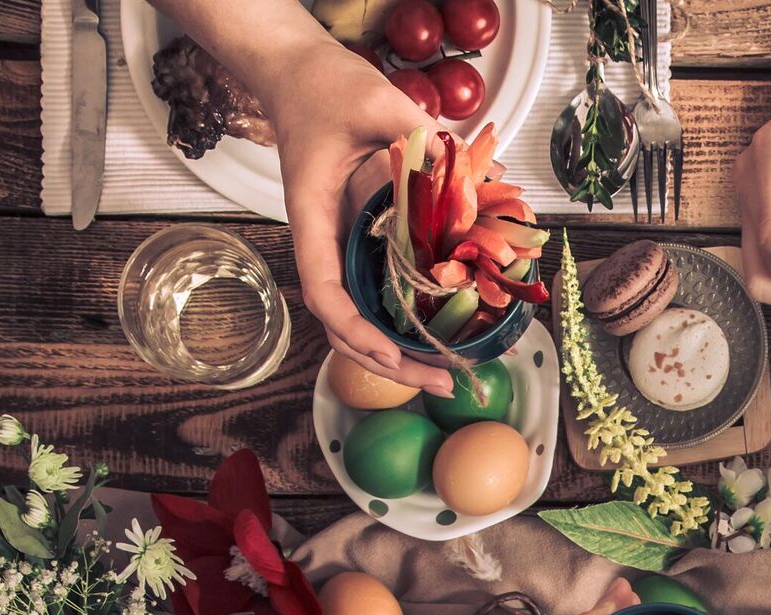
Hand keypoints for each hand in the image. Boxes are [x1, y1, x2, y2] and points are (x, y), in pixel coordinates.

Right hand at [255, 41, 455, 395]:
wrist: (300, 75)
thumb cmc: (325, 88)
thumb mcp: (376, 102)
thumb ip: (420, 133)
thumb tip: (471, 168)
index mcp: (312, 216)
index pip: (323, 291)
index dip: (355, 331)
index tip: (391, 356)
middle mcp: (323, 240)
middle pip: (344, 322)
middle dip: (388, 362)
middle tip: (443, 383)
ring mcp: (340, 243)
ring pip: (361, 314)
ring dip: (398, 350)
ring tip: (444, 375)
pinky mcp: (359, 237)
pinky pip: (377, 290)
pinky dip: (404, 319)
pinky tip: (439, 332)